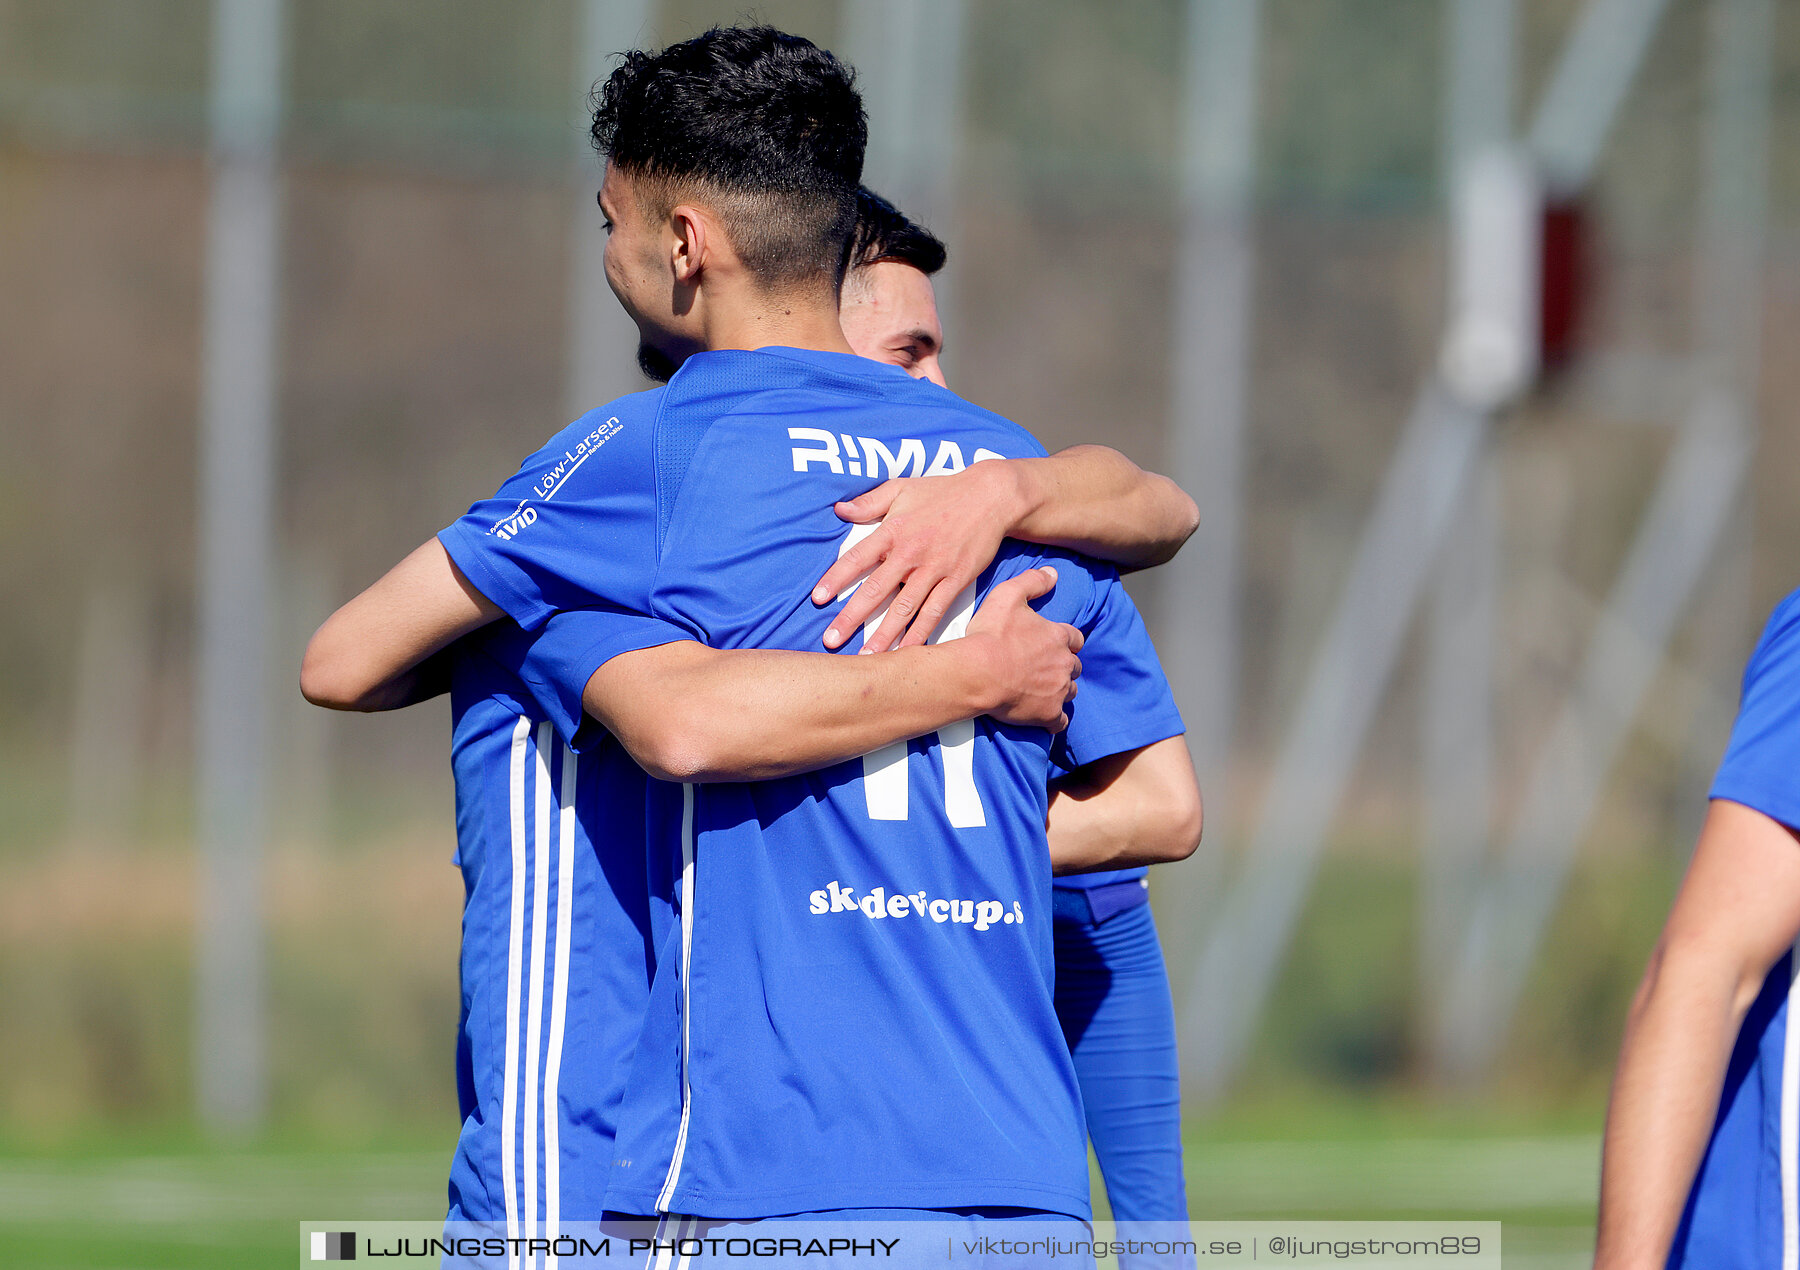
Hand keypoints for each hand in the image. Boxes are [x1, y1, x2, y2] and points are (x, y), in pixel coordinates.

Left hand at [811, 462, 1024, 652]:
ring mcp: (935, 569)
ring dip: (884, 634)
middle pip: (875, 590)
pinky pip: (935, 611)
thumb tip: (839, 509)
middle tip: (831, 640)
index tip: (817, 599)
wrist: (990, 496)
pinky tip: (908, 651)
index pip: (857, 558)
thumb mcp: (902, 488)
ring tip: (866, 657)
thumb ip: (869, 502)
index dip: (836, 579)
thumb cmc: (942, 491)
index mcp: (893, 530)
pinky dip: (921, 633)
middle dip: (851, 617)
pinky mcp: (956, 580)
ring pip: (905, 607)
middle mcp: (911, 553)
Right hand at [960, 567, 1082, 731]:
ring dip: (1060, 691)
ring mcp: (1058, 691)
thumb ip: (1032, 581)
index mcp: (1058, 636)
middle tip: (1045, 669)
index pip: (1075, 639)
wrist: (978, 672)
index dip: (1066, 642)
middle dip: (1063, 667)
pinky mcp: (1048, 714)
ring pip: (1070, 692)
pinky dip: (1055, 721)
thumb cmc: (990, 634)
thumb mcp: (1008, 595)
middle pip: (1074, 667)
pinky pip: (1060, 722)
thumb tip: (1053, 572)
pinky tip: (1046, 719)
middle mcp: (1064, 663)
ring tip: (1043, 692)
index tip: (1054, 645)